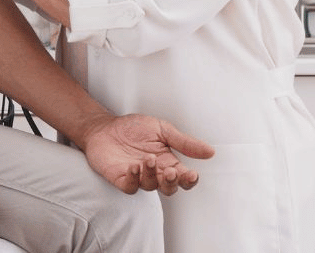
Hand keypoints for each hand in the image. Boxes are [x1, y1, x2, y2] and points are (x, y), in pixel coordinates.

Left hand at [80, 113, 214, 195]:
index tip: (192, 174)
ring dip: (152, 175)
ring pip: (150, 186)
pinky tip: (134, 166)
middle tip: (170, 170)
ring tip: (148, 159)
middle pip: (169, 188)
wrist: (104, 126)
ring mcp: (137, 177)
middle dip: (172, 182)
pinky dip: (133, 179)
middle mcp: (154, 173)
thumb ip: (184, 142)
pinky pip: (129, 186)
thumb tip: (210, 151)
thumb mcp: (162, 129)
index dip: (189, 180)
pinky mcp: (120, 178)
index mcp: (168, 162)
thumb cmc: (132, 129)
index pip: (183, 178)